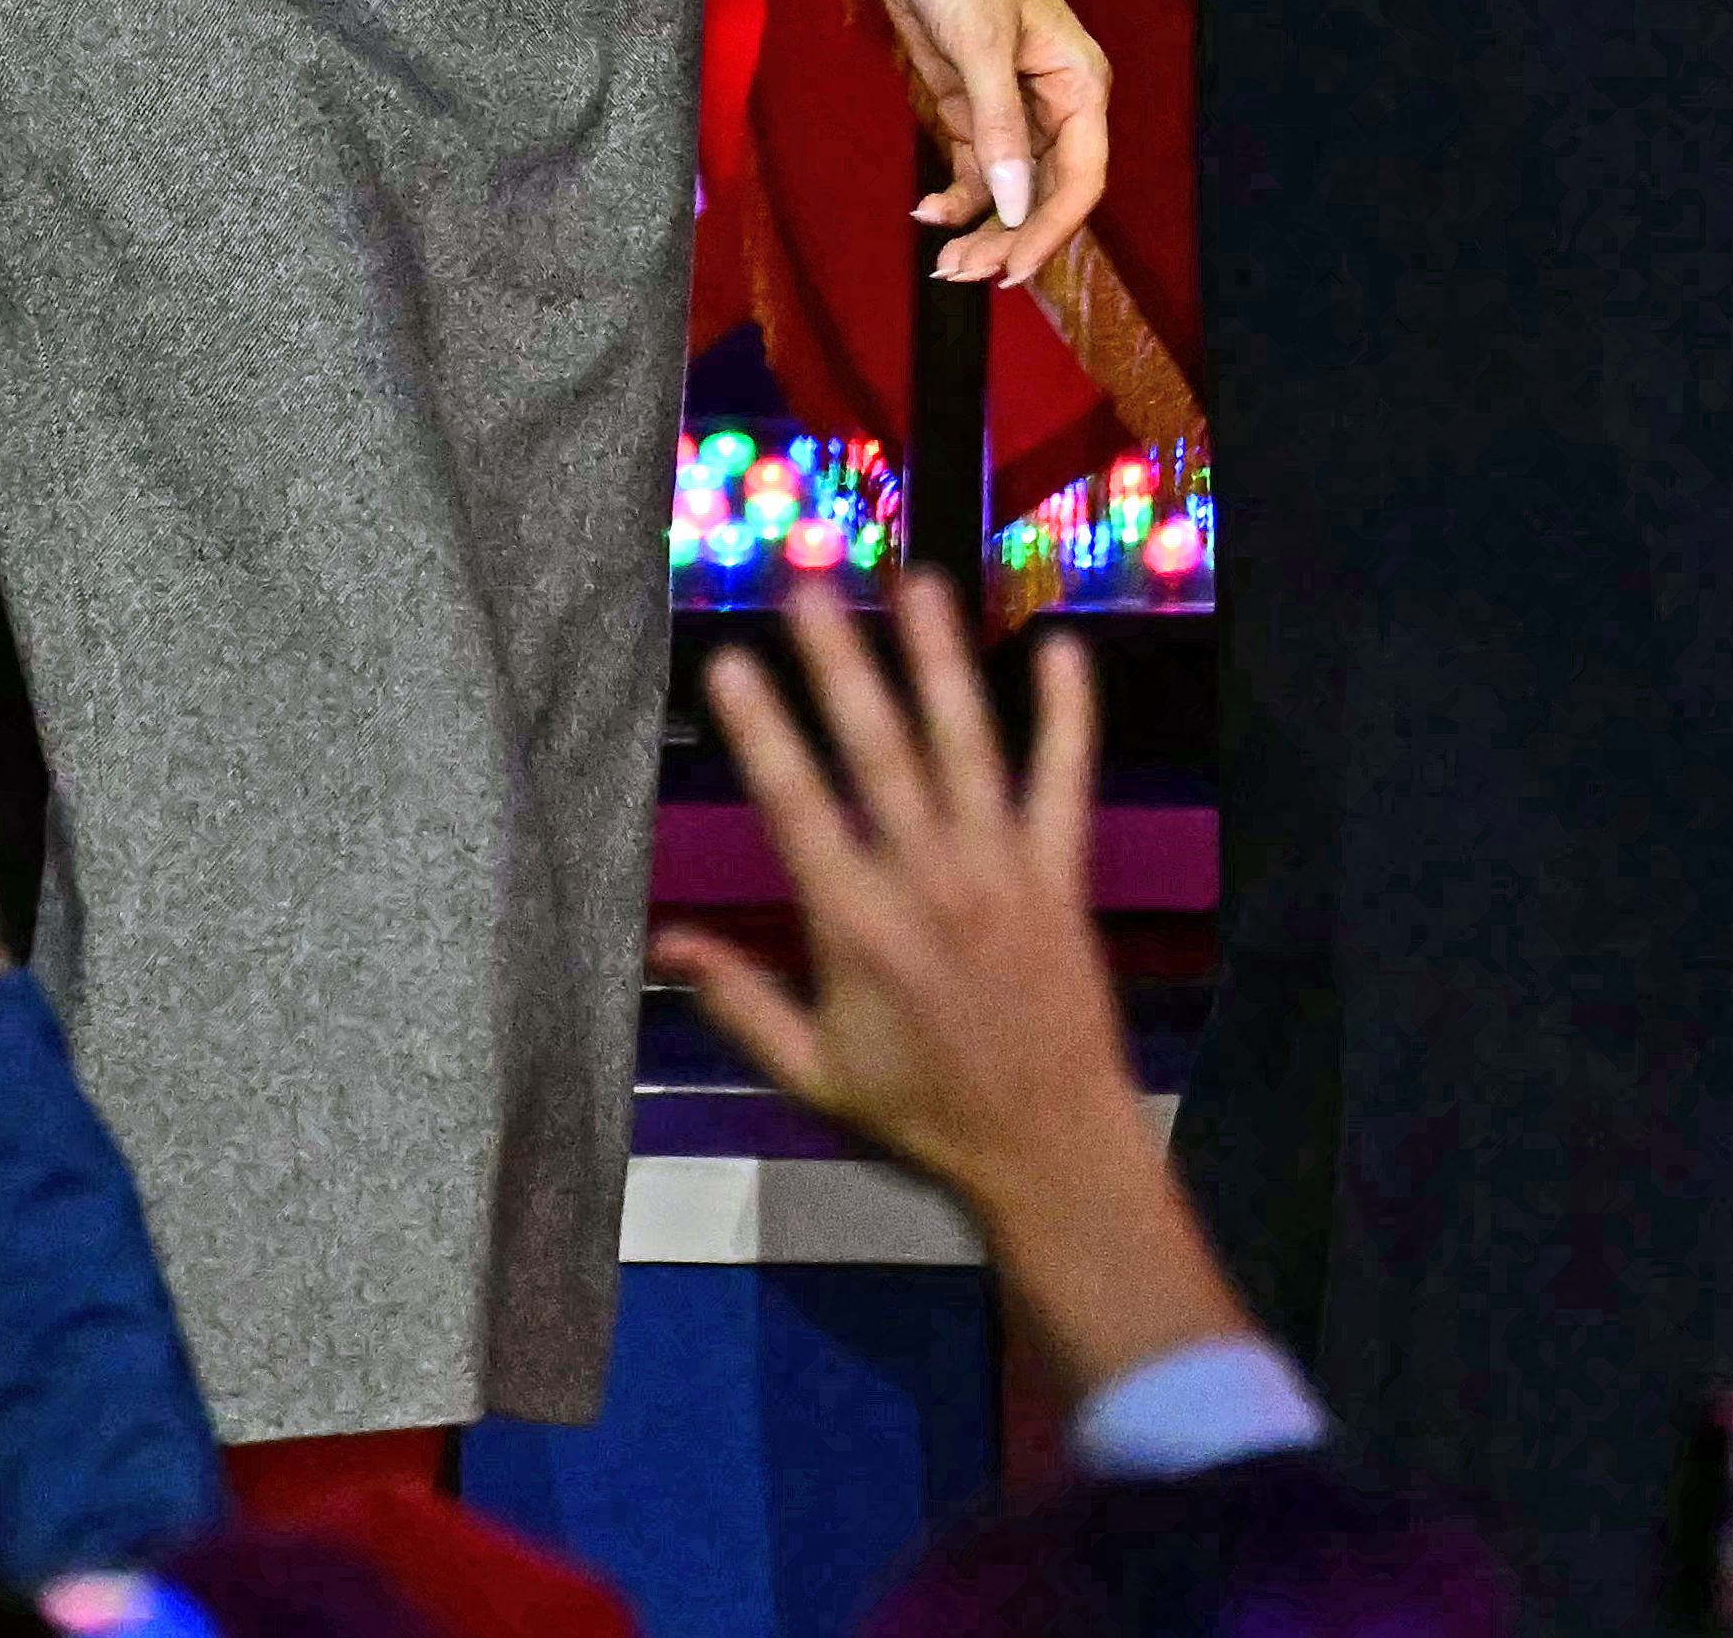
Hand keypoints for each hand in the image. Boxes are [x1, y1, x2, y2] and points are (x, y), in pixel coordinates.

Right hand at [650, 579, 1246, 1404]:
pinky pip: (1065, 782)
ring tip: (919, 583)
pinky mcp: (1063, 879)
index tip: (730, 659)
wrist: (1048, 1150)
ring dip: (941, 660)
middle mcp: (927, 882)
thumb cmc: (922, 1114)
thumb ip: (740, 1001)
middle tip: (810, 584)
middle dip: (840, 663)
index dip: (761, 729)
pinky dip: (1067, 714)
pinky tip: (1059, 645)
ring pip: (967, 746)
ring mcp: (1002, 872)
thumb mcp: (814, 1074)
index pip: (797, 806)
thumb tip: (665, 941)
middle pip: (878, 752)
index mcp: (856, 926)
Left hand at [865, 0, 1108, 289]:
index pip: (1081, 179)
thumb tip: (1014, 204)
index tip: (1011, 272)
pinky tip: (925, 211)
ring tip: (942, 264)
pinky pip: (974, 170)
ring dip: (980, 228)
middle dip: (1008, 239)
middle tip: (960, 275)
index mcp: (1079, 86)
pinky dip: (954, 197)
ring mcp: (1012, 110)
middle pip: (1045, 194)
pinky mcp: (971, 108)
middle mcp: (1055, 105)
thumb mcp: (980, 43)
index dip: (1050, 232)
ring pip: (1008, 191)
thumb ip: (998, 125)